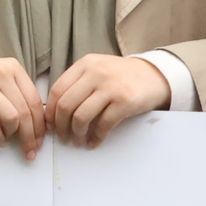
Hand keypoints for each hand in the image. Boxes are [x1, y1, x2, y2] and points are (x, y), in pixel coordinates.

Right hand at [0, 53, 46, 156]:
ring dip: (13, 135)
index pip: (35, 100)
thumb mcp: (1, 78)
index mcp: (13, 68)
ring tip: (9, 139)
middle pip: (25, 112)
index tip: (41, 140)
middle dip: (30, 136)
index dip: (40, 124)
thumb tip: (37, 125)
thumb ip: (18, 94)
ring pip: (12, 118)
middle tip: (30, 150)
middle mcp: (1, 73)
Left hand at [49, 51, 171, 146]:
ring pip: (81, 117)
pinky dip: (95, 137)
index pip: (57, 90)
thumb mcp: (97, 69)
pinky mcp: (125, 102)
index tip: (52, 124)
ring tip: (79, 140)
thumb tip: (53, 111)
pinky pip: (103, 125)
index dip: (50, 111)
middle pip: (66, 105)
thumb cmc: (121, 77)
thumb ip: (77, 83)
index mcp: (85, 64)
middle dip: (61, 127)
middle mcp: (96, 73)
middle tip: (63, 137)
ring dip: (76, 134)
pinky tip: (94, 141)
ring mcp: (111, 87)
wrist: (154, 76)